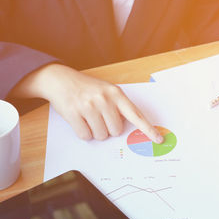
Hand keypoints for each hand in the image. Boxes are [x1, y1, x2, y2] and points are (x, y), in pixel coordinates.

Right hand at [10, 63, 162, 142]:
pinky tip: (80, 120)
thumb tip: (128, 128)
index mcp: (116, 93)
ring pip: (101, 135)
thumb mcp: (106, 91)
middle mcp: (104, 99)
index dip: (148, 129)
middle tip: (99, 117)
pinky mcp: (73, 113)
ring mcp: (88, 106)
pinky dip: (84, 133)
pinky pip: (86, 136)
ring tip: (89, 117)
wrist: (60, 79)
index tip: (158, 139)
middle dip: (108, 129)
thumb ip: (118, 106)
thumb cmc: (86, 88)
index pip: (136, 115)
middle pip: (116, 131)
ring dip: (95, 131)